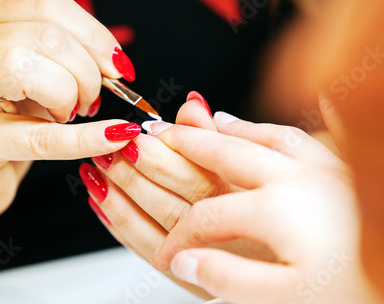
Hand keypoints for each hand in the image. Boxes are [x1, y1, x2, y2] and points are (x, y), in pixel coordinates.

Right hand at [0, 0, 137, 264]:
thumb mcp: (30, 77)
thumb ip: (64, 57)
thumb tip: (113, 62)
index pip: (49, 5)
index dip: (94, 35)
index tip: (117, 66)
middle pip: (48, 35)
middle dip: (88, 71)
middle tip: (91, 100)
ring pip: (32, 68)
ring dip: (71, 95)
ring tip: (70, 115)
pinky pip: (39, 135)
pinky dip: (83, 138)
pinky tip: (112, 137)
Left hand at [78, 94, 274, 298]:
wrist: (287, 259)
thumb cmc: (277, 207)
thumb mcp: (262, 167)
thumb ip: (222, 137)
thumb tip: (190, 104)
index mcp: (246, 205)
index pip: (199, 173)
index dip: (166, 149)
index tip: (143, 130)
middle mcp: (225, 236)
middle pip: (170, 200)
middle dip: (134, 171)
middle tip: (110, 147)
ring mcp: (205, 260)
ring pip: (154, 227)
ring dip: (119, 197)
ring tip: (96, 171)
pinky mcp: (190, 279)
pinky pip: (148, 251)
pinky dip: (120, 226)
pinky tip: (101, 204)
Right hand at [151, 116, 381, 303]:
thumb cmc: (358, 293)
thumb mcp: (286, 299)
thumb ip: (228, 278)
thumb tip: (187, 262)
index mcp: (277, 210)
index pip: (208, 218)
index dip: (181, 238)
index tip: (172, 254)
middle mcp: (300, 179)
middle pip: (229, 152)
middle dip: (190, 144)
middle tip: (165, 134)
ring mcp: (328, 171)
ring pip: (271, 136)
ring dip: (236, 128)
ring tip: (214, 121)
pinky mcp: (350, 174)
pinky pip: (315, 136)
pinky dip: (289, 127)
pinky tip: (289, 118)